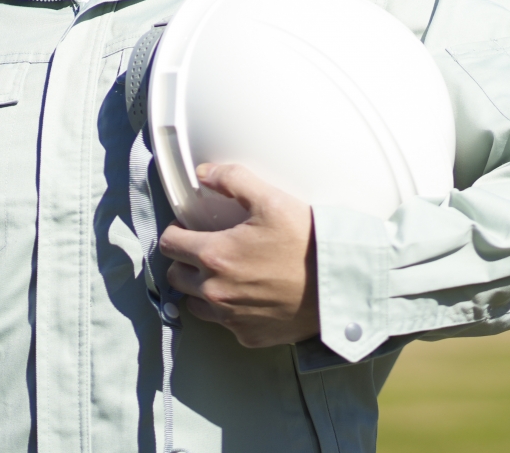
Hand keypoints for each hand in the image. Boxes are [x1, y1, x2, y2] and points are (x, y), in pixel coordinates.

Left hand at [157, 163, 319, 347]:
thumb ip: (233, 180)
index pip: (170, 244)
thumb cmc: (306, 242)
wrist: (339, 283)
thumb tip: (205, 173)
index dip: (177, 232)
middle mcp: (215, 291)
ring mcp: (231, 318)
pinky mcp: (248, 335)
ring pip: (195, 304)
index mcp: (214, 255)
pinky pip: (225, 324)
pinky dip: (230, 311)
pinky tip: (249, 295)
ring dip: (202, 289)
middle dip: (185, 261)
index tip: (189, 229)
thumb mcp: (271, 199)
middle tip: (206, 250)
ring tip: (225, 274)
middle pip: (176, 276)